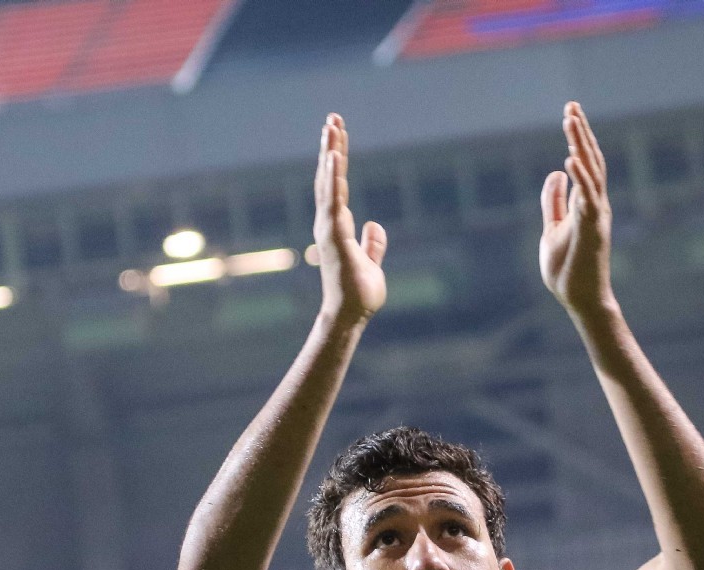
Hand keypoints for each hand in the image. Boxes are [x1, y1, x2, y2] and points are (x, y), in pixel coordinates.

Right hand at [313, 114, 386, 324]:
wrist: (351, 316)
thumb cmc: (359, 294)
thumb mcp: (371, 263)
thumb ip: (372, 243)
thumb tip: (375, 225)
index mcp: (337, 226)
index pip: (336, 185)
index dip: (336, 160)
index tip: (338, 134)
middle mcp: (328, 223)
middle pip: (328, 177)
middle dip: (330, 146)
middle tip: (332, 118)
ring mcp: (329, 229)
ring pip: (328, 184)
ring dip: (330, 154)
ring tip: (331, 127)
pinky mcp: (334, 237)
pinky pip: (333, 201)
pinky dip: (332, 179)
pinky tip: (333, 157)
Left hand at [540, 102, 614, 316]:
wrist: (580, 299)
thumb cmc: (568, 268)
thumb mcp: (553, 228)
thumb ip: (554, 201)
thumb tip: (555, 173)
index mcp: (587, 202)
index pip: (585, 162)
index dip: (579, 136)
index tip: (570, 111)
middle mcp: (596, 204)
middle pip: (591, 160)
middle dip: (581, 132)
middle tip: (571, 105)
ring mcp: (596, 216)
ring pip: (592, 173)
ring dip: (581, 146)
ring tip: (570, 121)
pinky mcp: (592, 230)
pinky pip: (588, 199)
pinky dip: (581, 178)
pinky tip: (570, 159)